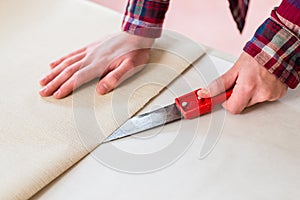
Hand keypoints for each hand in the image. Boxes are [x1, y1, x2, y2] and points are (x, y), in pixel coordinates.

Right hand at [39, 32, 153, 98]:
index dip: (66, 87)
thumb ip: (115, 78)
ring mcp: (89, 51)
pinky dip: (61, 60)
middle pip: (68, 71)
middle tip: (43, 92)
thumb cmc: (135, 52)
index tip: (56, 95)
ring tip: (43, 80)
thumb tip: (101, 90)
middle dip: (54, 83)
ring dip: (54, 73)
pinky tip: (54, 64)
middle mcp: (91, 57)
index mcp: (100, 64)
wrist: (136, 34)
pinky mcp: (90, 47)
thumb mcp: (131, 67)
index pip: (78, 78)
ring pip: (67, 63)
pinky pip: (72, 54)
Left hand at [198, 52, 287, 113]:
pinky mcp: (278, 94)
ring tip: (253, 79)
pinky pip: (265, 98)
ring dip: (250, 93)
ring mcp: (271, 95)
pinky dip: (261, 91)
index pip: (232, 109)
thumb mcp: (234, 69)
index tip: (226, 95)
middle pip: (242, 105)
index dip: (226, 102)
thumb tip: (205, 93)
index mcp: (247, 88)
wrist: (276, 48)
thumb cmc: (256, 56)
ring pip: (253, 102)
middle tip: (241, 82)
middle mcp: (261, 94)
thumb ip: (218, 85)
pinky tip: (262, 80)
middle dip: (238, 96)